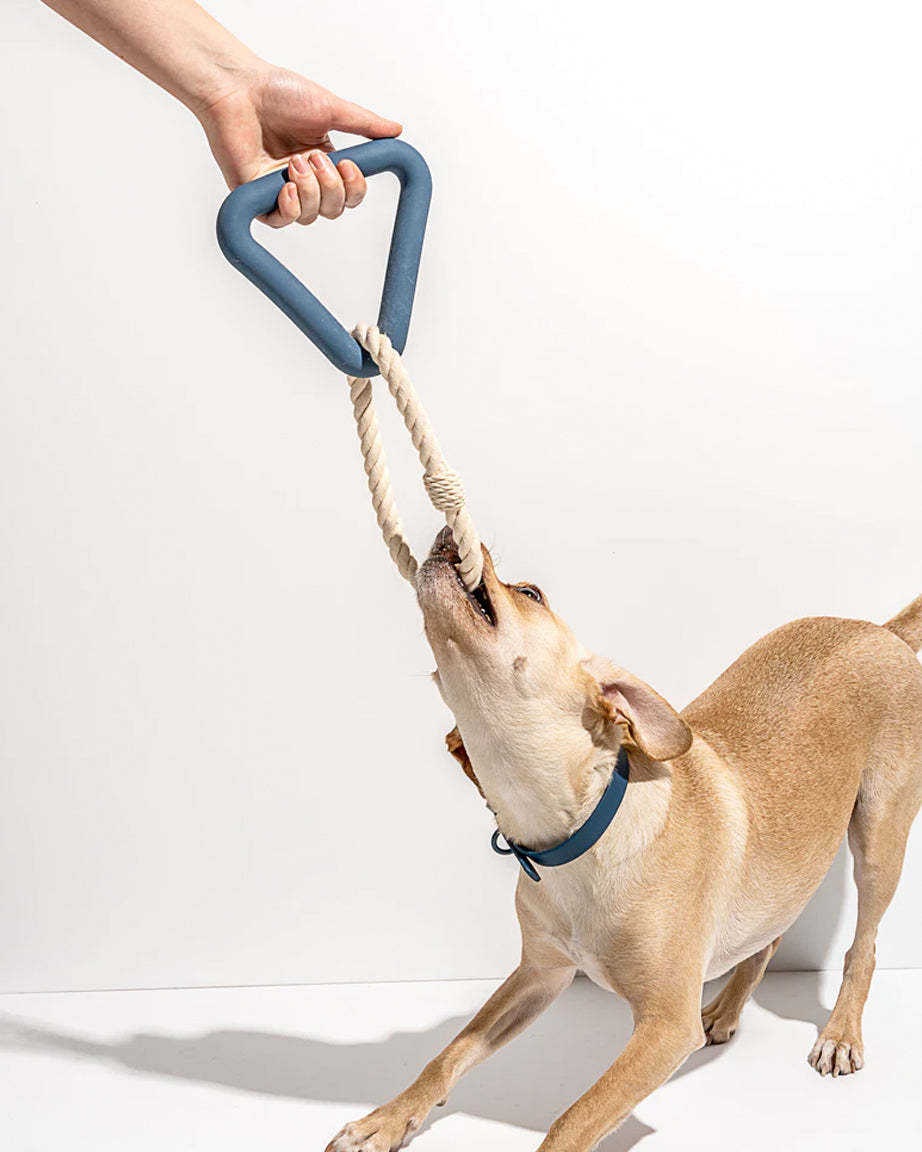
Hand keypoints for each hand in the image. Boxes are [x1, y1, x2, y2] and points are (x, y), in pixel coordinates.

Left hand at [198, 64, 401, 226]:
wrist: (238, 89)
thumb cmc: (278, 92)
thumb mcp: (332, 108)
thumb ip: (365, 124)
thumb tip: (396, 131)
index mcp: (323, 161)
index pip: (349, 194)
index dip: (354, 188)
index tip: (348, 165)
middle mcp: (303, 178)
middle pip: (333, 210)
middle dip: (331, 188)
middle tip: (314, 158)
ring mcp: (279, 189)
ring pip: (309, 216)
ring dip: (309, 191)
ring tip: (295, 162)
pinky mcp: (256, 196)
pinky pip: (281, 220)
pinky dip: (289, 207)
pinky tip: (285, 186)